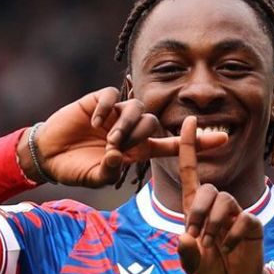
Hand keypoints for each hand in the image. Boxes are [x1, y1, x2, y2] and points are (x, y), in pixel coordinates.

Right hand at [18, 88, 226, 186]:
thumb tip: (118, 157)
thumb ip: (109, 172)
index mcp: (138, 150)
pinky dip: (108, 108)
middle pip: (153, 123)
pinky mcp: (99, 101)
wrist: (49, 156)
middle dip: (139, 137)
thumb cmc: (75, 169)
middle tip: (117, 148)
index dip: (197, 141)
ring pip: (138, 110)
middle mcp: (131, 130)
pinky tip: (95, 121)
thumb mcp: (95, 177)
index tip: (224, 138)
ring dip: (125, 126)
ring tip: (109, 139)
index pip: (173, 144)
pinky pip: (114, 97)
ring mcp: (116, 114)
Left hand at [177, 116, 269, 273]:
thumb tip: (185, 237)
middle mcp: (215, 207)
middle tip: (198, 236)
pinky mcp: (252, 224)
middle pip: (208, 189)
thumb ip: (186, 255)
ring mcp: (235, 214)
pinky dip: (233, 235)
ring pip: (224, 201)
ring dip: (215, 224)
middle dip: (198, 212)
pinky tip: (230, 248)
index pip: (191, 172)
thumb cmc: (210, 273)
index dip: (188, 146)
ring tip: (214, 245)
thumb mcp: (192, 267)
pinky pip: (243, 219)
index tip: (188, 120)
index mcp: (195, 210)